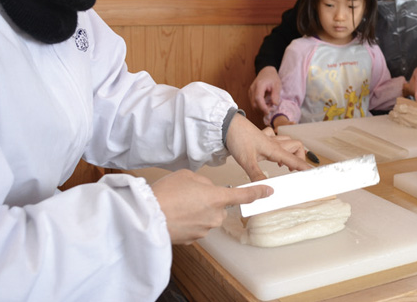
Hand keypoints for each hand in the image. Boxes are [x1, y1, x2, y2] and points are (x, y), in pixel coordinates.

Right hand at [151, 169, 271, 244]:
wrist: (147, 217)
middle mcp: (215, 216)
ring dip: (197, 212)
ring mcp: (204, 230)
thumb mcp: (187, 176)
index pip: (244, 196)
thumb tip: (206, 190)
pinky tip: (175, 216)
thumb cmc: (166, 193)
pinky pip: (196, 227)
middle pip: (220, 207)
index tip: (269, 192)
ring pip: (207, 217)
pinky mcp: (193, 240)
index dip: (258, 193)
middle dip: (209, 201)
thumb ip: (203, 182)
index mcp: (217, 198)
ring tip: (177, 206)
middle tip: (188, 195)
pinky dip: (189, 222)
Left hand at [225, 113, 310, 180]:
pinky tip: (273, 149)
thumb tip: (266, 189)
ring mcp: (268, 138)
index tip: (313, 173)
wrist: (227, 125)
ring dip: (291, 149)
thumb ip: (257, 176)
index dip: (304, 167)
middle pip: (296, 146)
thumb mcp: (247, 162)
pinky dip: (279, 142)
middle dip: (300, 157)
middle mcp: (274, 142)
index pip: (294, 160)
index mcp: (274, 149)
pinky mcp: (261, 135)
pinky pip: (275, 136)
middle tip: (295, 170)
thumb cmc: (238, 139)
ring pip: (288, 140)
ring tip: (285, 163)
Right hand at [248, 66, 281, 114]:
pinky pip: (253, 103)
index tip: (268, 112)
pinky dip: (259, 107)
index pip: (258, 98)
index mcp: (259, 85)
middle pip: (254, 104)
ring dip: (261, 109)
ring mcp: (250, 92)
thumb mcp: (277, 84)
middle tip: (271, 109)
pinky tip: (266, 105)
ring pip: (253, 105)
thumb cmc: (272, 78)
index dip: (262, 107)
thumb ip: (276, 94)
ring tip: (269, 106)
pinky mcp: (250, 95)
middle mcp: (252, 89)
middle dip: (262, 110)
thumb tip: (275, 104)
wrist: (266, 72)